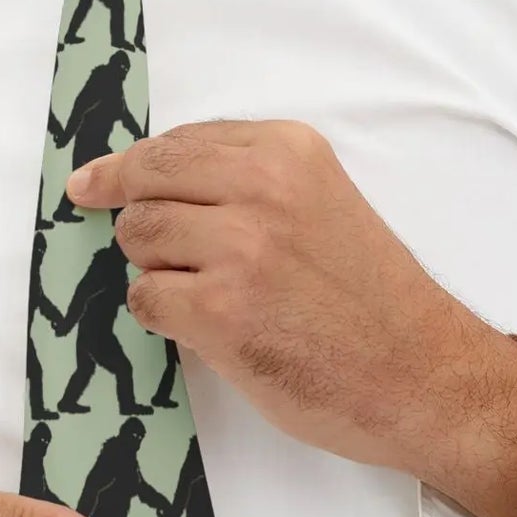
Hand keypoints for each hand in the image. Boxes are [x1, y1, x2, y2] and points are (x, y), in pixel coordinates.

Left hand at [66, 120, 495, 472]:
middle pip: (144, 182)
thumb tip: (154, 187)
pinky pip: (145, 298)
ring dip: (153, 269)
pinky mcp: (220, 311)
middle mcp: (263, 188)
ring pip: (138, 238)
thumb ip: (251, 184)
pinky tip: (204, 327)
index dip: (131, 166)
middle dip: (128, 210)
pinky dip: (161, 315)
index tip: (98, 180)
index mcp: (288, 151)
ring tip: (201, 293)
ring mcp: (239, 249)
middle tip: (122, 231)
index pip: (179, 143)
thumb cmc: (371, 301)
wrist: (419, 373)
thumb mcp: (323, 204)